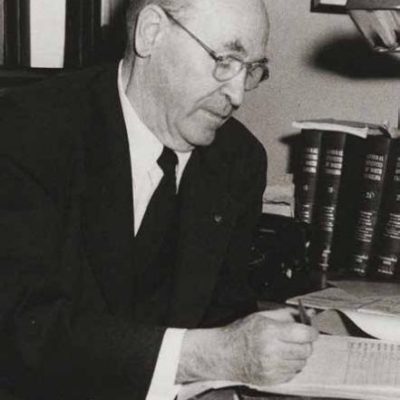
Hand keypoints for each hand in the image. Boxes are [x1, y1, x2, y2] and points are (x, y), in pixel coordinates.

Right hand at [177, 308, 317, 385]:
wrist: (224, 353)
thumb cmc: (241, 333)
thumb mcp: (261, 316)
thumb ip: (286, 314)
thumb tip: (309, 314)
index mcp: (270, 331)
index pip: (304, 334)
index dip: (312, 331)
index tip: (311, 330)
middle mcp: (272, 351)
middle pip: (306, 350)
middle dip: (306, 343)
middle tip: (298, 338)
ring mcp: (272, 368)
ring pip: (302, 363)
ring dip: (298, 355)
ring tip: (286, 348)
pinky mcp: (272, 380)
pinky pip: (293, 373)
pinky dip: (291, 366)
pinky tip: (280, 358)